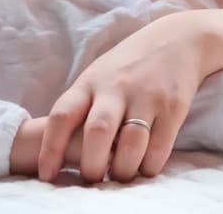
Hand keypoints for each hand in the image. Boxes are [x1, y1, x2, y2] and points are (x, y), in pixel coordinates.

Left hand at [38, 10, 215, 182]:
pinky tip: (144, 168)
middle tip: (91, 181)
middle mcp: (115, 89)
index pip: (62, 116)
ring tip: (119, 177)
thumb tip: (59, 150)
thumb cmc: (126, 67)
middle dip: (91, 165)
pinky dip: (149, 166)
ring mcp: (145, 97)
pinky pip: (159, 147)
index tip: (47, 176)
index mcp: (89, 83)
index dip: (51, 148)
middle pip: (97, 132)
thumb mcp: (96, 77)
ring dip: (122, 170)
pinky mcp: (173, 107)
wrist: (175, 40)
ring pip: (130, 144)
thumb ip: (80, 107)